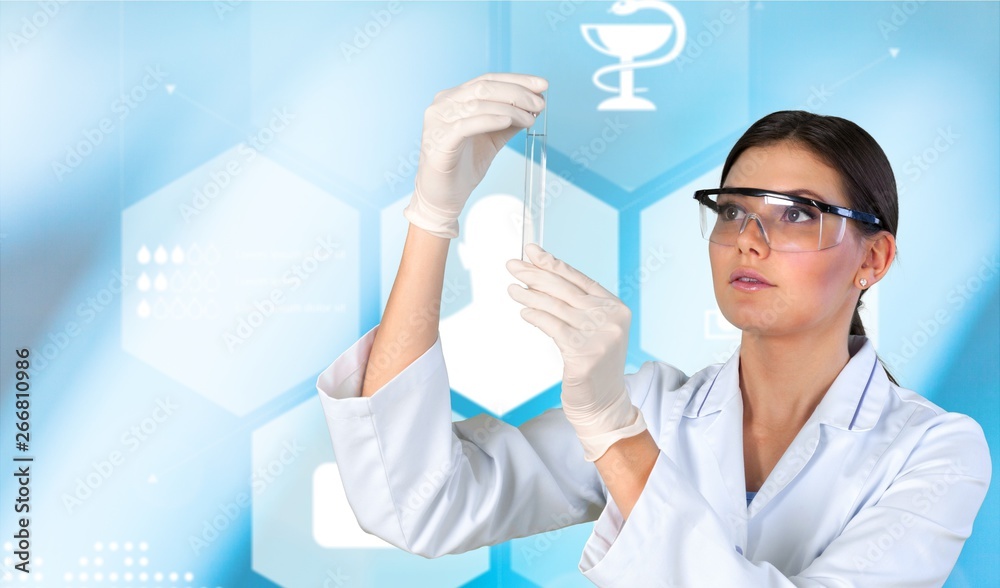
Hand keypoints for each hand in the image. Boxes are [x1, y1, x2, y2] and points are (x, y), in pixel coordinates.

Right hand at [404, 73, 547, 238]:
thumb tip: (534, 105)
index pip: (488, 80)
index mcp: (454, 98)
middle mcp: (443, 104)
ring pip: (478, 104)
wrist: (442, 197)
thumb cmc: (463, 167)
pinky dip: (490, 120)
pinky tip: (508, 121)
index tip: (542, 85)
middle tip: (539, 103)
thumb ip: (509, 120)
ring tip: (530, 118)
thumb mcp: (492, 139)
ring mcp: (438, 121)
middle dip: (517, 93)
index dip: (517, 80)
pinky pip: (466, 125)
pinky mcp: (438, 140)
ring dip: (510, 109)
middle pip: (484, 87)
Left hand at [506, 244, 646, 460]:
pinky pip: (552, 326)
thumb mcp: (593, 330)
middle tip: (512, 265)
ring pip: (555, 306)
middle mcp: (611, 318)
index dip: (553, 262)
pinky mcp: (584, 353)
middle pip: (564, 288)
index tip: (531, 251)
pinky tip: (524, 312)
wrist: (603, 403)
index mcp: (616, 307)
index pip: (578, 278)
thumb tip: (540, 276)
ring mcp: (599, 335)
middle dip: (535, 274)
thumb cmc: (593, 366)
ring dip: (529, 295)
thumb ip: (576, 305)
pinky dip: (535, 316)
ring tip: (512, 288)